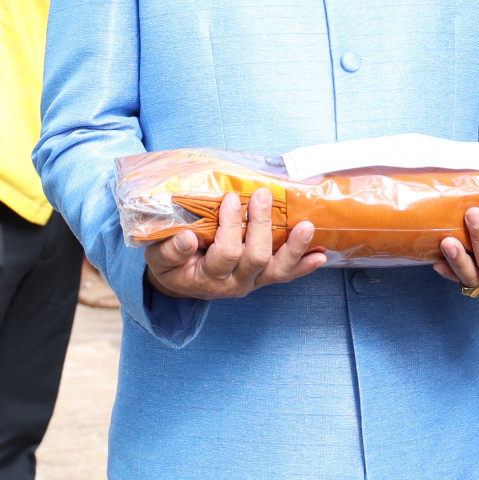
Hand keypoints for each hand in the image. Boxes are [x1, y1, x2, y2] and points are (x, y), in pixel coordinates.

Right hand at [145, 187, 325, 299]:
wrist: (179, 283)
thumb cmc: (170, 264)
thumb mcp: (158, 258)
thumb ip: (169, 251)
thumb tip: (187, 239)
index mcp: (207, 277)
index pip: (226, 253)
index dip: (231, 227)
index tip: (232, 199)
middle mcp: (233, 283)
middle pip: (255, 257)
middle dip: (262, 225)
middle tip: (263, 196)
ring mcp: (251, 282)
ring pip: (277, 270)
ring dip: (294, 248)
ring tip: (307, 227)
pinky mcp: (262, 279)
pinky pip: (285, 275)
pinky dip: (303, 266)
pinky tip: (321, 256)